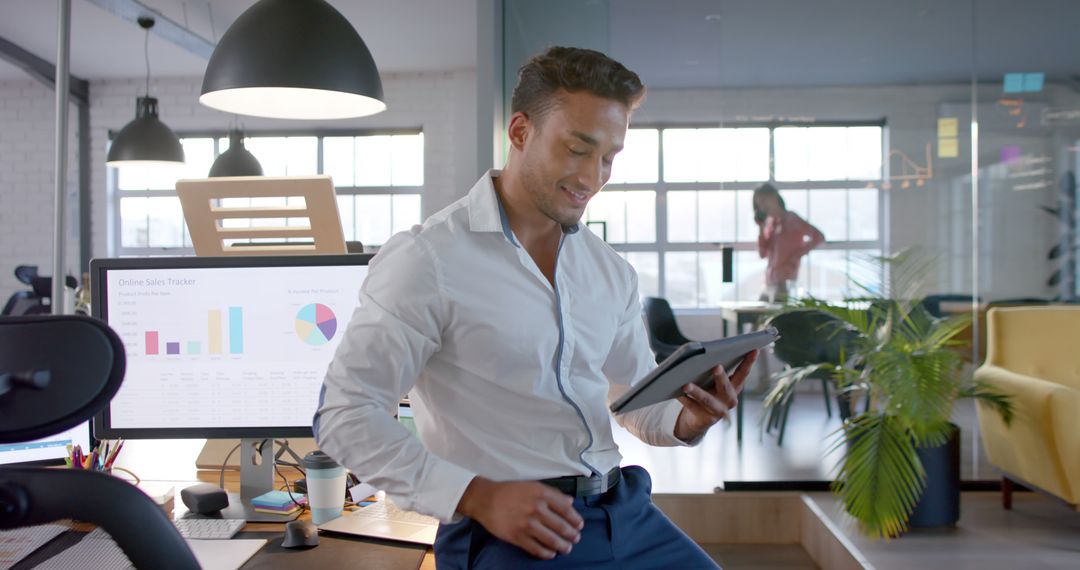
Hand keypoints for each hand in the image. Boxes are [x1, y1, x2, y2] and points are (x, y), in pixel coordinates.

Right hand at [457, 477, 582, 559]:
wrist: (486, 499)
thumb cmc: (510, 491)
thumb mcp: (533, 486)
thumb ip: (553, 494)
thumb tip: (570, 502)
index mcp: (541, 494)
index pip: (565, 508)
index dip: (575, 519)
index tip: (580, 525)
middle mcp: (536, 509)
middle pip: (561, 526)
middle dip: (571, 535)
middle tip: (576, 538)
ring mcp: (526, 524)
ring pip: (551, 540)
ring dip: (562, 546)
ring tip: (566, 548)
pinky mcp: (517, 536)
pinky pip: (536, 548)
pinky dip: (546, 553)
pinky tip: (551, 554)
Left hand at [674, 349, 758, 441]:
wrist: (697, 419)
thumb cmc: (706, 393)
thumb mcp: (712, 383)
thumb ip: (714, 372)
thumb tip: (701, 356)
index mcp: (734, 388)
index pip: (742, 373)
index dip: (749, 362)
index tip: (754, 349)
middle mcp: (729, 401)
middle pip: (725, 387)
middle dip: (721, 377)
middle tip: (716, 366)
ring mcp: (718, 411)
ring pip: (707, 400)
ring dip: (697, 391)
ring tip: (686, 385)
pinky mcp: (705, 420)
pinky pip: (693, 407)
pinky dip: (684, 399)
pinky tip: (677, 393)